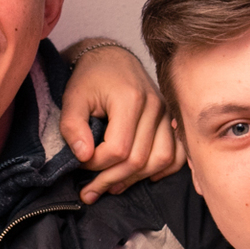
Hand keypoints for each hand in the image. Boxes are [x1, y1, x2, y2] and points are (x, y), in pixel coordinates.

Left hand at [60, 41, 186, 203]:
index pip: (118, 149)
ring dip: (135, 179)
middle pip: (139, 159)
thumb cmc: (90, 78)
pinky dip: (163, 170)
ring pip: (160, 160)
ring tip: (112, 187)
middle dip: (111, 179)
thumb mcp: (73, 98)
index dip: (97, 164)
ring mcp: (166, 114)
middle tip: (90, 190)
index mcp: (130, 100)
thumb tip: (83, 156)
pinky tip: (143, 178)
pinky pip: (177, 154)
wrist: (112, 58)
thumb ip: (72, 127)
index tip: (80, 163)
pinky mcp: (170, 120)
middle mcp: (154, 107)